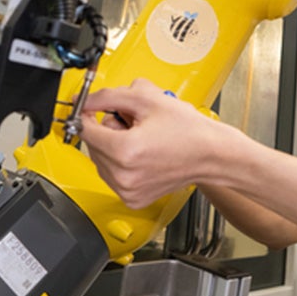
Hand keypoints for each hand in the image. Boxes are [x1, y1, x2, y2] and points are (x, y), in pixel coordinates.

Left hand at [78, 79, 226, 207]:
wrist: (211, 154)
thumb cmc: (188, 130)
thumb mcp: (147, 99)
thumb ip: (109, 96)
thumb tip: (85, 101)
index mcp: (125, 151)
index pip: (85, 130)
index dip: (86, 114)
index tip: (91, 108)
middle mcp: (124, 176)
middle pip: (92, 146)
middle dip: (107, 130)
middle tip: (132, 123)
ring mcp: (128, 191)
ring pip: (100, 162)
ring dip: (112, 147)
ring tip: (140, 139)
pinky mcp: (134, 199)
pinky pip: (112, 177)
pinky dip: (121, 164)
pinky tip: (142, 155)